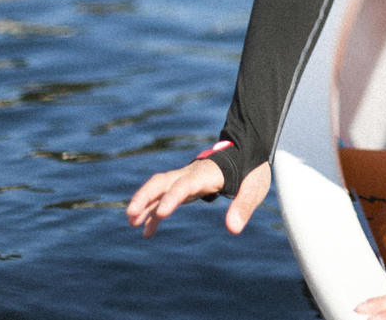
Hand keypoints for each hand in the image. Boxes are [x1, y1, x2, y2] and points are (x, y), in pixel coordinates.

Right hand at [125, 159, 270, 237]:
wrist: (246, 153)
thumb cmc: (250, 171)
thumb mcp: (254, 187)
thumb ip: (244, 206)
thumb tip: (233, 229)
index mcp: (207, 173)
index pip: (185, 184)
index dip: (172, 197)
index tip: (162, 213)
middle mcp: (191, 174)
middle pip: (162, 181)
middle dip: (145, 196)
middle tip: (131, 214)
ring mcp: (185, 179)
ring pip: (158, 188)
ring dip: (144, 204)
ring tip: (132, 223)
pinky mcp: (184, 186)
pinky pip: (164, 198)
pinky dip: (154, 213)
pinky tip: (147, 232)